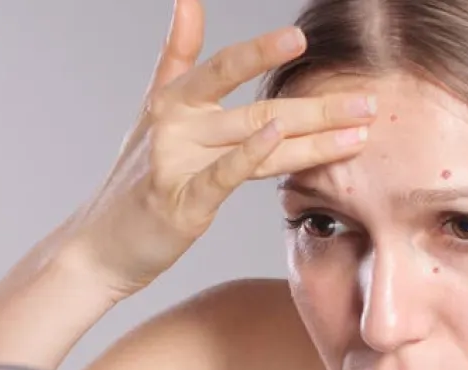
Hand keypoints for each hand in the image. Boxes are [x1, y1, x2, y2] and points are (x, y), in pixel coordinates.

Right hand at [64, 0, 376, 296]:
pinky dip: (250, 154)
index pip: (223, 68)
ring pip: (254, 140)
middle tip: (368, 101)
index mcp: (172, 101)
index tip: (299, 39)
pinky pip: (222, 175)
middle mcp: (174, 124)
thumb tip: (188, 0)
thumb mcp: (154, 111)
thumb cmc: (138, 180)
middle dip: (318, 106)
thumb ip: (176, 55)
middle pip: (256, 107)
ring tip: (358, 128)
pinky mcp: (181, 203)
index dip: (260, 51)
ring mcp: (176, 162)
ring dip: (313, 135)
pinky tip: (280, 137)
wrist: (100, 247)